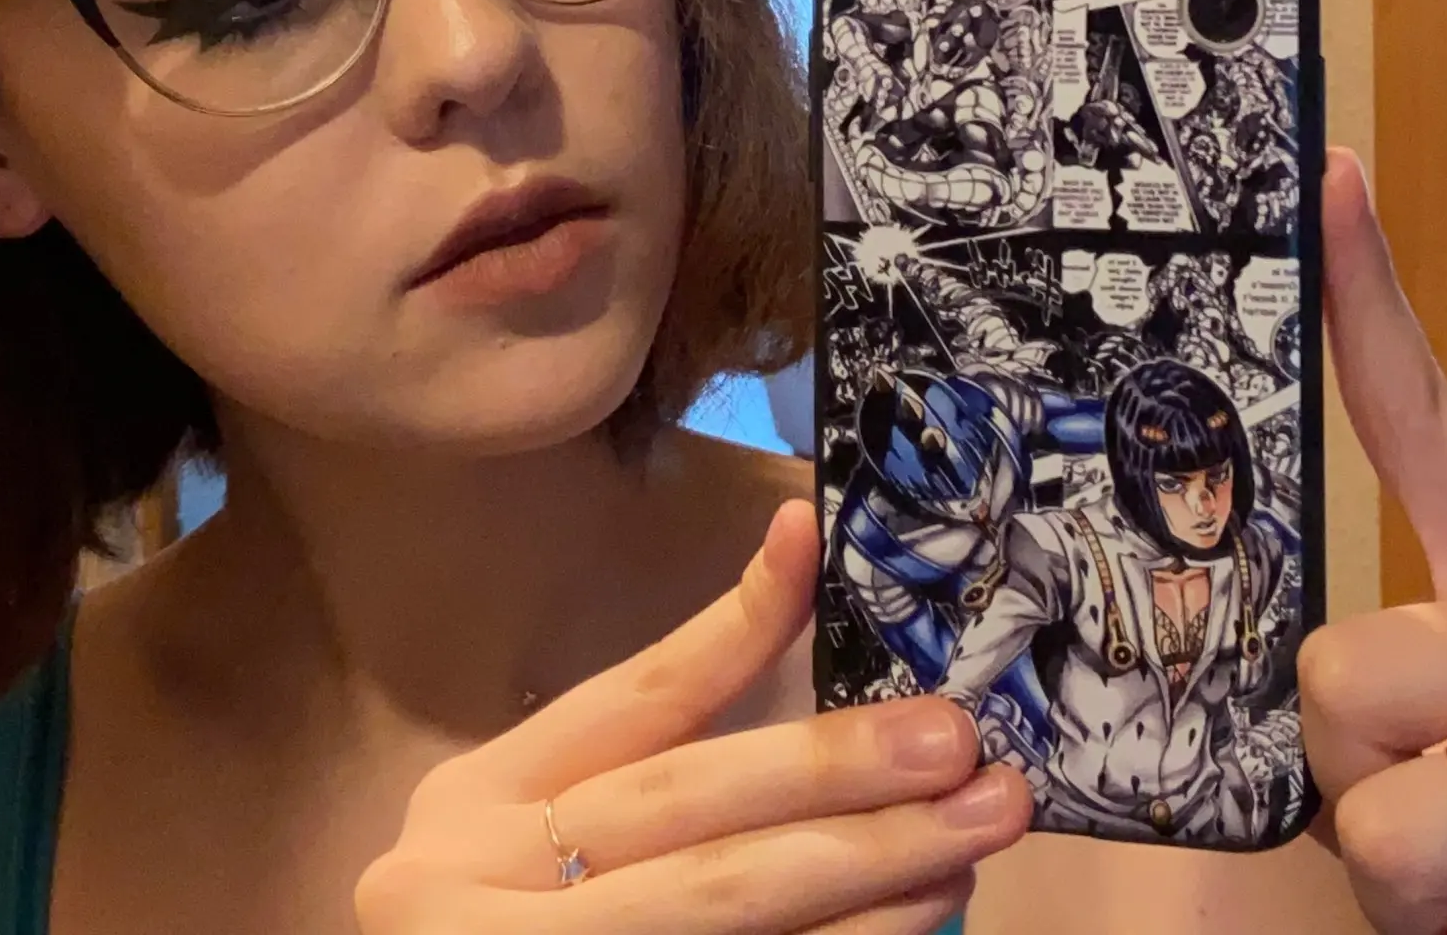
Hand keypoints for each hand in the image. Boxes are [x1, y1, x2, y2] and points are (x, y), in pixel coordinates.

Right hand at [355, 501, 1031, 934]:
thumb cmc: (510, 916)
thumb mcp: (538, 824)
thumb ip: (647, 759)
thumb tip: (796, 593)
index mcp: (480, 802)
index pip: (627, 699)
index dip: (727, 625)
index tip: (813, 548)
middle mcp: (483, 881)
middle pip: (684, 808)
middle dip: (835, 770)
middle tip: (956, 742)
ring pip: (720, 907)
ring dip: (866, 873)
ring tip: (966, 834)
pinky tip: (917, 922)